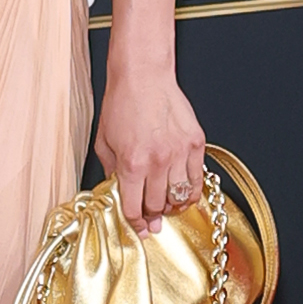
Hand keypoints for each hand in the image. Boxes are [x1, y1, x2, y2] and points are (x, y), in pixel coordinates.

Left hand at [93, 61, 203, 234]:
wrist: (143, 76)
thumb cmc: (122, 104)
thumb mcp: (105, 142)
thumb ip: (112, 171)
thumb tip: (120, 192)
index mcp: (132, 163)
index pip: (134, 208)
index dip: (136, 223)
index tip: (140, 227)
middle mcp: (157, 161)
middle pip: (158, 205)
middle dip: (153, 216)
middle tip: (153, 219)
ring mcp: (179, 153)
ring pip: (180, 196)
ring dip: (173, 206)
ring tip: (168, 206)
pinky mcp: (195, 143)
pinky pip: (198, 179)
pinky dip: (192, 192)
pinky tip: (185, 195)